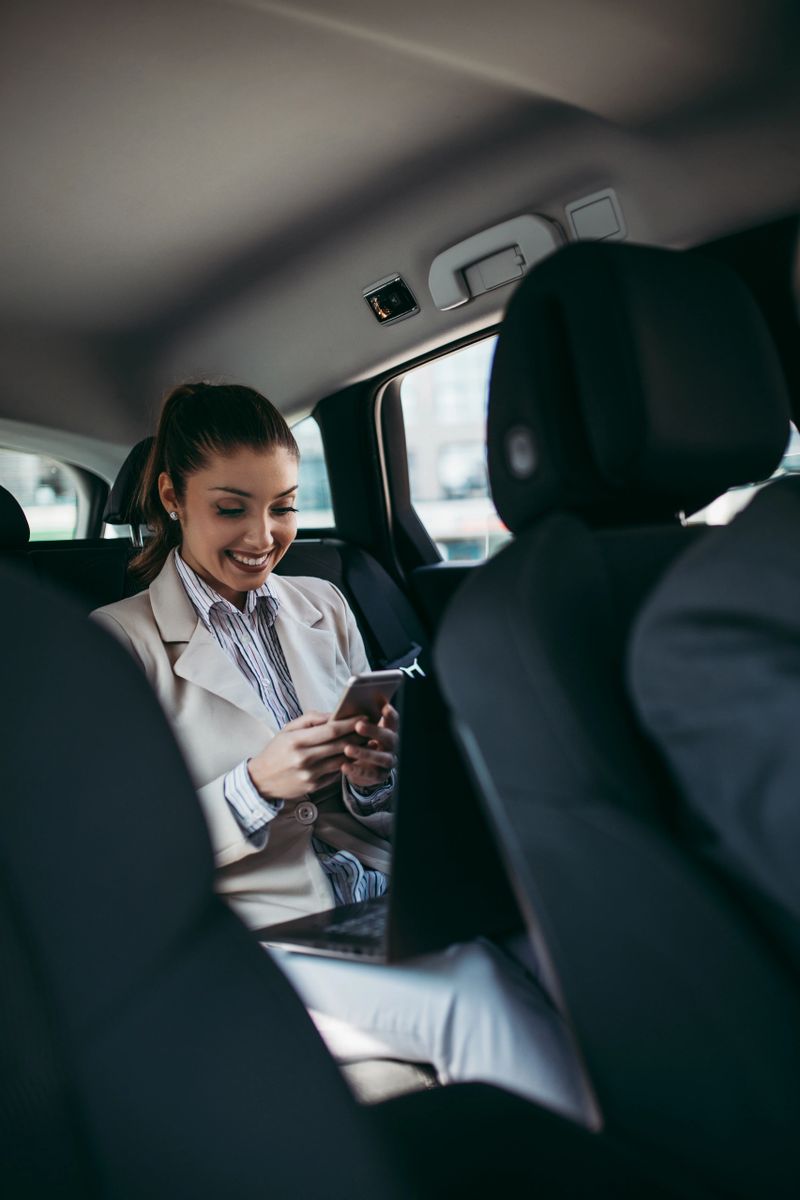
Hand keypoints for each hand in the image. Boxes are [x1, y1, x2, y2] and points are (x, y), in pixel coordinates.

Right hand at [247, 711, 361, 800]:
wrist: (261, 780)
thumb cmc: (276, 751)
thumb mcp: (287, 729)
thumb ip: (310, 719)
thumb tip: (333, 715)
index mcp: (297, 741)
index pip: (331, 730)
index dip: (349, 723)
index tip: (362, 716)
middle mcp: (304, 758)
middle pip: (340, 745)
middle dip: (358, 735)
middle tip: (369, 728)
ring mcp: (310, 774)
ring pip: (342, 760)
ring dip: (356, 750)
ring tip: (365, 741)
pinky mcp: (314, 786)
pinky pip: (335, 772)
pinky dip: (346, 763)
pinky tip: (352, 756)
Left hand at [341, 701, 398, 789]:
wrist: (362, 767)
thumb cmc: (360, 742)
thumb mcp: (361, 731)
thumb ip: (358, 721)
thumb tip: (347, 707)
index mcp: (389, 731)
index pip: (393, 721)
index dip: (391, 715)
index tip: (384, 707)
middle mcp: (392, 746)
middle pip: (389, 737)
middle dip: (374, 731)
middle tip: (358, 726)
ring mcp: (388, 762)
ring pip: (381, 758)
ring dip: (364, 753)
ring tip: (348, 749)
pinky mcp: (380, 776)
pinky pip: (370, 774)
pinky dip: (356, 770)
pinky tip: (344, 766)